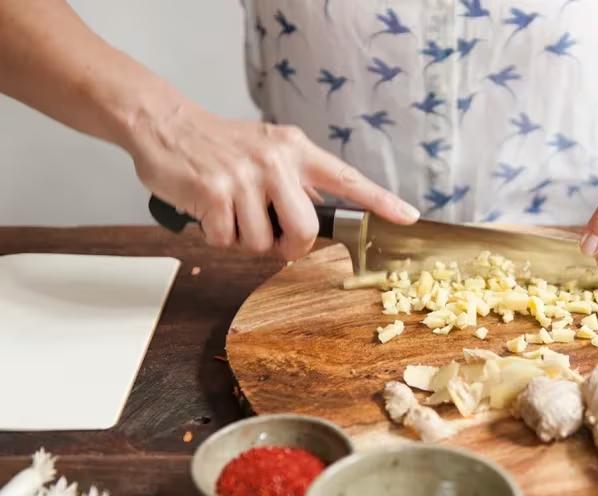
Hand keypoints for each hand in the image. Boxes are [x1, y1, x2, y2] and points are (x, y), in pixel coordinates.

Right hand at [128, 105, 419, 259]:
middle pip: (305, 230)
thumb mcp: (268, 150)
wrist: (166, 124)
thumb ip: (297, 181)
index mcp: (297, 151)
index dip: (380, 201)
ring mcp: (245, 176)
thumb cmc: (221, 146)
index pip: (348, 179)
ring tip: (230, 211)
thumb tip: (322, 218)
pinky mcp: (215, 192)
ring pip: (262, 242)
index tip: (409, 217)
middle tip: (272, 237)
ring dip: (244, 239)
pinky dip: (216, 236)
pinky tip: (207, 211)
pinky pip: (227, 240)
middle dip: (289, 247)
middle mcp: (277, 160)